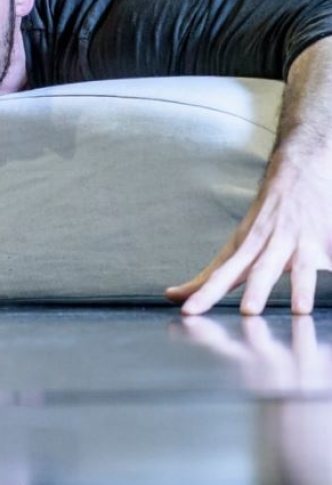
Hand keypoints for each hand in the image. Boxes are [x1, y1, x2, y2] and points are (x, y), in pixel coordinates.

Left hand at [165, 154, 331, 314]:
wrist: (298, 175)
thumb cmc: (265, 220)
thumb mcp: (235, 245)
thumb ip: (207, 277)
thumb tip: (171, 296)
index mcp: (246, 249)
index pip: (220, 275)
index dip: (204, 293)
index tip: (187, 311)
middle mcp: (270, 245)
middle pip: (260, 270)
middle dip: (254, 291)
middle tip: (248, 312)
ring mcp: (299, 242)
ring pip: (299, 266)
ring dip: (299, 287)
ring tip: (299, 309)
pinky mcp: (324, 240)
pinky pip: (330, 256)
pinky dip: (331, 266)